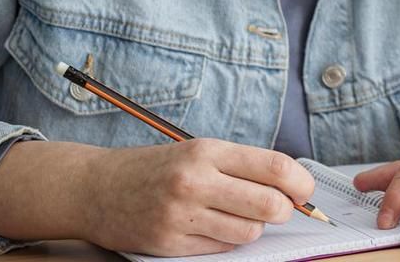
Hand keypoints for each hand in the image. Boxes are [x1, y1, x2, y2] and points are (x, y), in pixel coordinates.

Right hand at [81, 139, 315, 256]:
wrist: (95, 188)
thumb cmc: (155, 168)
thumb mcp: (198, 151)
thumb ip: (243, 166)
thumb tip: (292, 188)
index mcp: (207, 151)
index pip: (275, 168)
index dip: (300, 184)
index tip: (304, 192)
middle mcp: (194, 181)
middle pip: (270, 205)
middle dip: (284, 211)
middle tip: (277, 208)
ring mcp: (181, 215)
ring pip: (249, 232)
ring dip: (253, 228)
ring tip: (235, 216)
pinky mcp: (169, 245)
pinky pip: (223, 249)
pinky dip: (226, 241)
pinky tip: (209, 227)